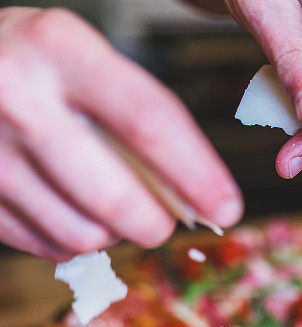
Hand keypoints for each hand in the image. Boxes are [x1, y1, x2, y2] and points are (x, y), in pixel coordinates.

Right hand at [0, 7, 241, 260]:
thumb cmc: (30, 66)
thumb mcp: (82, 59)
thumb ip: (134, 113)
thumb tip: (192, 194)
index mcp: (60, 49)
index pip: (149, 122)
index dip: (198, 176)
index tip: (227, 208)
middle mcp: (20, 100)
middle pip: (118, 200)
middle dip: (159, 225)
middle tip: (167, 222)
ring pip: (87, 235)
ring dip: (116, 235)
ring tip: (110, 207)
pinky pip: (52, 247)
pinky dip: (76, 241)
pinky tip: (73, 211)